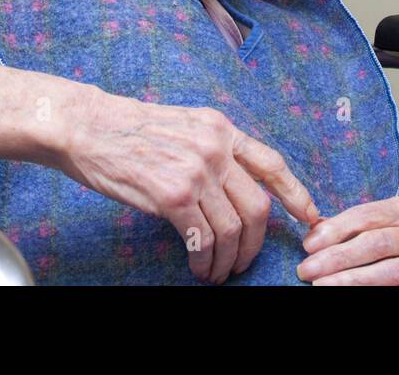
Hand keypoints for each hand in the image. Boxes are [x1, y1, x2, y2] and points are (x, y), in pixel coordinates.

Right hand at [62, 92, 318, 283]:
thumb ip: (215, 148)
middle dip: (255, 244)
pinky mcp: (173, 194)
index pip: (272, 164)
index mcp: (222, 129)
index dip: (296, 195)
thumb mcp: (186, 125)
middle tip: (242, 263)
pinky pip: (202, 239)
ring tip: (215, 272)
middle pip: (257, 207)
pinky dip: (203, 261)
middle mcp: (216, 147)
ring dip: (227, 260)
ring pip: (231, 229)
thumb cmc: (131, 130)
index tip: (310, 218)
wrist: (89, 126)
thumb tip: (235, 187)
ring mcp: (196, 170)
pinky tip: (197, 268)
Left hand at [295, 195, 398, 284]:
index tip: (309, 244)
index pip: (366, 215)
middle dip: (337, 257)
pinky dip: (371, 293)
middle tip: (308, 268)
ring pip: (385, 272)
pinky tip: (349, 295)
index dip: (335, 230)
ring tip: (322, 285)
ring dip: (349, 280)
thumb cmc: (391, 248)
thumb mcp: (372, 229)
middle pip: (374, 242)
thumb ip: (346, 228)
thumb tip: (313, 232)